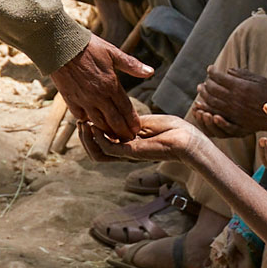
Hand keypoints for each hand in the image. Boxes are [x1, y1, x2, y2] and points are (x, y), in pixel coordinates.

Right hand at [50, 36, 150, 141]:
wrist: (60, 45)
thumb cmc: (88, 47)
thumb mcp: (113, 52)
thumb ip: (132, 65)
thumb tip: (151, 72)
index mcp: (111, 85)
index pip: (126, 109)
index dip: (133, 122)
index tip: (137, 130)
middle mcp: (98, 96)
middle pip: (114, 121)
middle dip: (122, 132)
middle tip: (129, 139)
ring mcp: (83, 100)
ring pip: (98, 123)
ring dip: (107, 131)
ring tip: (114, 137)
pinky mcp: (70, 100)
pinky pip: (80, 117)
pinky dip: (87, 123)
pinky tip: (92, 125)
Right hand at [79, 112, 200, 162]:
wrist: (188, 139)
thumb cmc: (174, 129)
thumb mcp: (146, 121)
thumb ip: (130, 121)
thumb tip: (117, 113)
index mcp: (128, 143)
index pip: (101, 142)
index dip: (90, 130)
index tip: (84, 115)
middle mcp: (125, 151)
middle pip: (95, 150)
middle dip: (84, 136)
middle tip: (79, 121)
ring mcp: (128, 153)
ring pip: (97, 153)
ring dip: (87, 139)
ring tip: (83, 124)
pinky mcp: (132, 153)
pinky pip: (108, 150)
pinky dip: (98, 139)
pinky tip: (93, 127)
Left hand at [189, 67, 266, 137]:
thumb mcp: (260, 80)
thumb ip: (243, 74)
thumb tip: (228, 70)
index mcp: (241, 87)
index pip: (219, 77)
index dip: (212, 72)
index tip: (210, 69)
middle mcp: (234, 99)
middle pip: (213, 89)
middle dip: (206, 83)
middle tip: (204, 81)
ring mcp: (232, 111)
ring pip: (212, 102)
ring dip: (203, 95)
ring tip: (201, 90)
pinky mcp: (232, 121)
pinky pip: (215, 114)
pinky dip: (207, 109)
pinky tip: (203, 105)